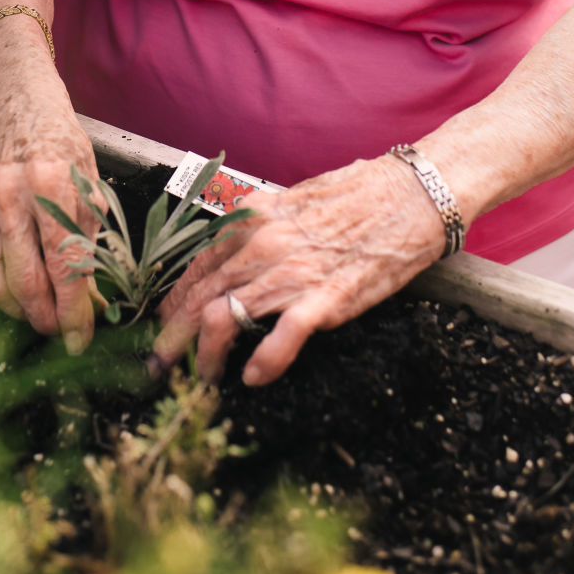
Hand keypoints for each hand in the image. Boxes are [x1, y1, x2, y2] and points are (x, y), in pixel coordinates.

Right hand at [0, 87, 102, 354]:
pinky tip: (19, 288)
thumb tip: (93, 303)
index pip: (63, 263)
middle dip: (43, 318)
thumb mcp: (91, 191)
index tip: (80, 337)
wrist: (20, 114)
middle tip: (58, 332)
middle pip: (24, 280)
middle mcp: (13, 194)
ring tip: (39, 315)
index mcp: (54, 184)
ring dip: (19, 310)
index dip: (72, 309)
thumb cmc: (64, 152)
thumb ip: (90, 246)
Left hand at [150, 156, 449, 386]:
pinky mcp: (327, 297)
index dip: (174, 300)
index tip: (163, 323)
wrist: (412, 194)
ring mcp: (292, 272)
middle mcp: (264, 245)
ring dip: (207, 356)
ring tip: (202, 379)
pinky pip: (283, 335)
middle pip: (200, 297)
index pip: (198, 266)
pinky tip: (253, 378)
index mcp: (254, 220)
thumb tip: (240, 252)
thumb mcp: (295, 201)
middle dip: (173, 336)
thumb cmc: (360, 195)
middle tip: (161, 364)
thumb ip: (265, 226)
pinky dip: (264, 361)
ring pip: (226, 317)